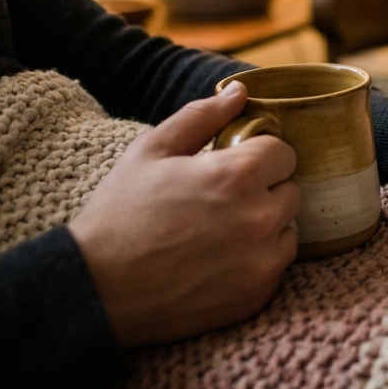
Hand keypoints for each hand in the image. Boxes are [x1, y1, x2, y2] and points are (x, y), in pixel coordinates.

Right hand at [69, 82, 299, 346]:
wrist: (96, 291)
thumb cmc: (120, 214)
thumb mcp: (151, 151)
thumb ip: (202, 117)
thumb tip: (241, 92)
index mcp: (238, 176)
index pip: (284, 153)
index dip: (257, 156)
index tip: (231, 167)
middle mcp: (260, 218)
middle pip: (291, 191)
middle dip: (263, 190)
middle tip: (221, 201)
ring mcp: (263, 262)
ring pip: (288, 230)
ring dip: (265, 227)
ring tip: (219, 232)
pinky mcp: (258, 296)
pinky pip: (276, 267)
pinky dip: (257, 262)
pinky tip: (218, 262)